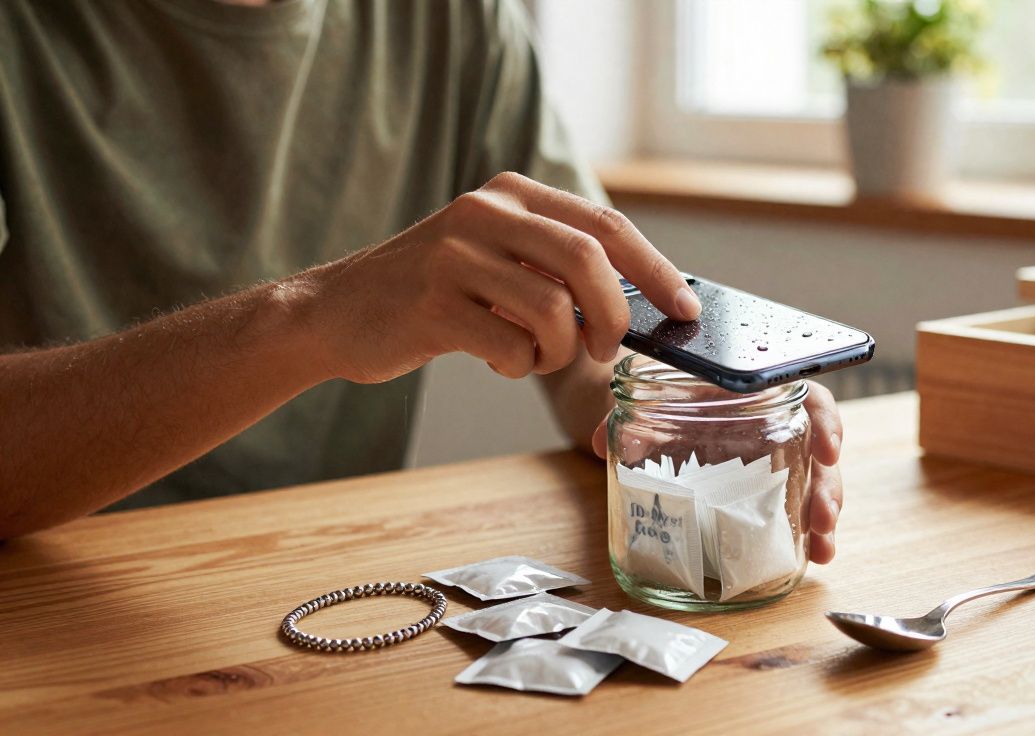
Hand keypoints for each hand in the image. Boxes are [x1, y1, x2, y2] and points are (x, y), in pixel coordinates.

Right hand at [294, 172, 700, 383]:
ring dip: (558, 352)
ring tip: (532, 354)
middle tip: (605, 350)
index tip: (686, 309)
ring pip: (553, 311)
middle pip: (587, 262)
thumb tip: (643, 305)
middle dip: (613, 317)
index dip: (656, 270)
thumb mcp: (496, 256)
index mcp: (511, 193)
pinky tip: (497, 360)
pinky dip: (517, 367)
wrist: (336, 313)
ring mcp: (454, 255)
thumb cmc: (435, 294)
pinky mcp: (432, 304)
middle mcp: (485, 212)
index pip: (605, 225)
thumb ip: (556, 266)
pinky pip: (510, 347)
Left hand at [589, 379, 844, 563]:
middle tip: (822, 517)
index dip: (826, 422)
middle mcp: (771, 423)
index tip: (828, 451)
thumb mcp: (646, 394)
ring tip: (821, 548)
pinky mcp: (763, 486)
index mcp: (755, 392)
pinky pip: (794, 504)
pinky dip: (805, 532)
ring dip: (822, 515)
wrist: (651, 398)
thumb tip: (599, 444)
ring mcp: (771, 457)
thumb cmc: (664, 388)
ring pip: (812, 481)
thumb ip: (624, 416)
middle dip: (827, 486)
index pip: (807, 397)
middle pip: (817, 450)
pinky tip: (812, 555)